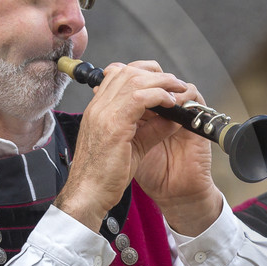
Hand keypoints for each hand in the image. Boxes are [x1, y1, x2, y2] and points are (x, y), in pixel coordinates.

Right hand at [54, 61, 222, 234]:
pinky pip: (140, 98)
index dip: (143, 73)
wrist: (88, 194)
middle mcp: (97, 107)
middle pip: (128, 71)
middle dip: (156, 73)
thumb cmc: (104, 176)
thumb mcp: (131, 146)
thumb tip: (172, 116)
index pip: (117, 74)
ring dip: (162, 82)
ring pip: (135, 80)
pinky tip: (171, 103)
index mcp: (97, 110)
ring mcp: (103, 113)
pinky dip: (159, 96)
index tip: (163, 83)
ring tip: (178, 90)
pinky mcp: (114, 125)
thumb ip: (150, 128)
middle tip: (176, 84)